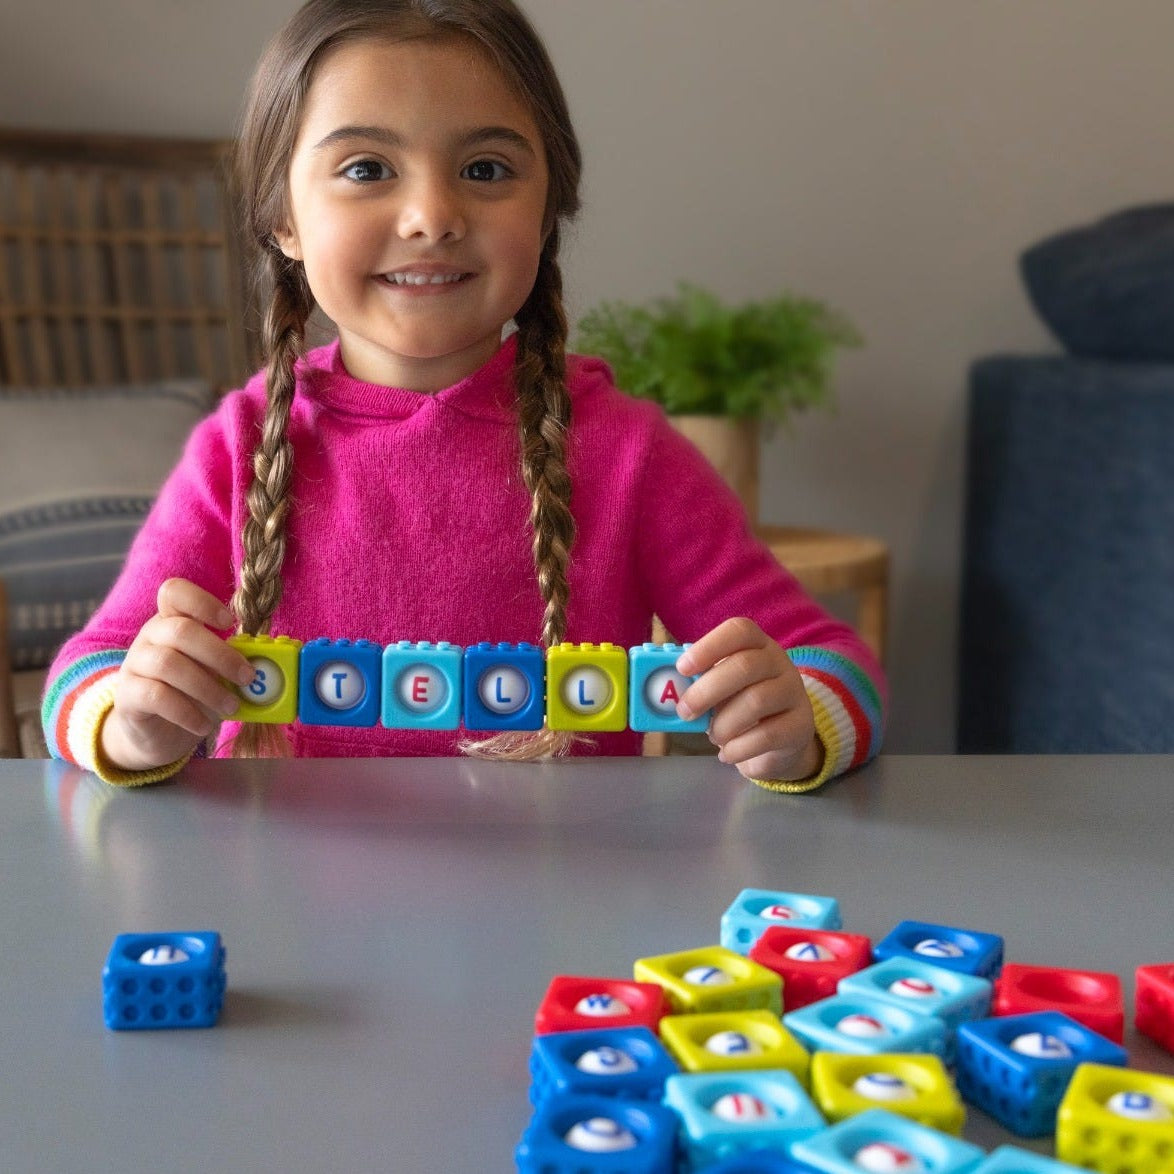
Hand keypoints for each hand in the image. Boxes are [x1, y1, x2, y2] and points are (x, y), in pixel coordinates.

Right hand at [100, 578, 255, 771]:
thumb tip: (261, 663)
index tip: (230, 622)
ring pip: (168, 664)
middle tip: (247, 678)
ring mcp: (134, 664)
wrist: (158, 731)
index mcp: (172, 620)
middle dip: (221, 655)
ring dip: (208, 687)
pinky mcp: (127, 695)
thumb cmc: (194, 693)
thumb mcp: (215, 672)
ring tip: (232, 706)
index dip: (202, 602)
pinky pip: (156, 696)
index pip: (174, 592)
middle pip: (180, 631)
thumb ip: (232, 661)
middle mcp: (150, 636)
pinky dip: (187, 712)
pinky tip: (204, 725)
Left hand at [675, 617, 822, 782]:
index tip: (682, 668)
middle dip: (706, 691)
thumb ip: (700, 684)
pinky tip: (728, 753)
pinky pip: (766, 735)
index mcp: (757, 645)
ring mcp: (795, 693)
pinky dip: (738, 748)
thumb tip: (668, 690)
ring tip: (714, 736)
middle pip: (744, 666)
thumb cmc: (740, 705)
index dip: (709, 646)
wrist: (782, 739)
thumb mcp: (722, 689)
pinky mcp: (801, 726)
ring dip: (724, 724)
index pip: (739, 631)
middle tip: (685, 712)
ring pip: (755, 701)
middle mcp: (780, 663)